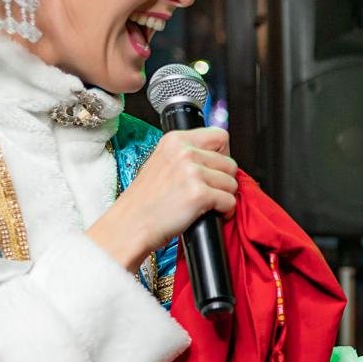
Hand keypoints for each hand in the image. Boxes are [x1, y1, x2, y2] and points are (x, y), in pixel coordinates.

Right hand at [88, 127, 235, 268]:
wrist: (130, 225)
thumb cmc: (145, 201)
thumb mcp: (162, 163)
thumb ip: (188, 155)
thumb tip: (217, 157)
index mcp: (176, 140)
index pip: (220, 136)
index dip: (223, 154)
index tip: (215, 168)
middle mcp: (185, 152)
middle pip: (230, 162)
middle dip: (224, 180)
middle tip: (208, 191)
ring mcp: (192, 172)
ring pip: (232, 183)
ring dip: (224, 196)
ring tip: (205, 204)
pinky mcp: (199, 194)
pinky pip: (230, 201)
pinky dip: (225, 211)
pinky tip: (209, 214)